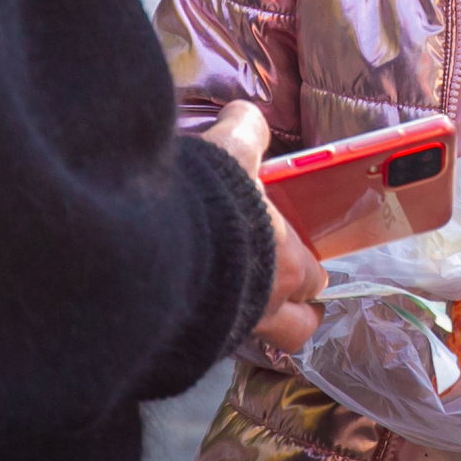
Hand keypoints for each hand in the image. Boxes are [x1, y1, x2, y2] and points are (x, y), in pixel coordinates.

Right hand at [203, 102, 325, 352]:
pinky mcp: (188, 344)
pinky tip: (187, 303)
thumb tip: (244, 115)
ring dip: (251, 321)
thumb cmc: (207, 201)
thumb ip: (245, 129)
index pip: (315, 279)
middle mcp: (264, 308)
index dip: (309, 269)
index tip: (299, 259)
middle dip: (296, 312)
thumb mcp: (231, 149)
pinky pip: (208, 343)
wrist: (144, 251)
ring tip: (233, 300)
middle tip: (281, 291)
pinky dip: (205, 327)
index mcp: (287, 265)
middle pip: (298, 328)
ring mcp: (227, 333)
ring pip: (256, 339)